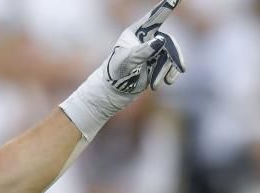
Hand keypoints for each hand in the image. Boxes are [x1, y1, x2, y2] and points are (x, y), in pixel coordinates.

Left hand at [60, 0, 185, 140]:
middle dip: (169, 58)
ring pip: (170, 56)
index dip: (166, 6)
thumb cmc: (115, 73)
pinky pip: (170, 65)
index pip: (154, 17)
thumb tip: (161, 41)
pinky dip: (169, 74)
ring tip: (156, 84)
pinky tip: (166, 83)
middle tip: (171, 71)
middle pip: (168, 42)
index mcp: (136, 33)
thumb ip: (144, 50)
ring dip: (166, 70)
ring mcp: (152, 52)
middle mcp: (146, 40)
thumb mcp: (127, 60)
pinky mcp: (155, 64)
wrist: (112, 92)